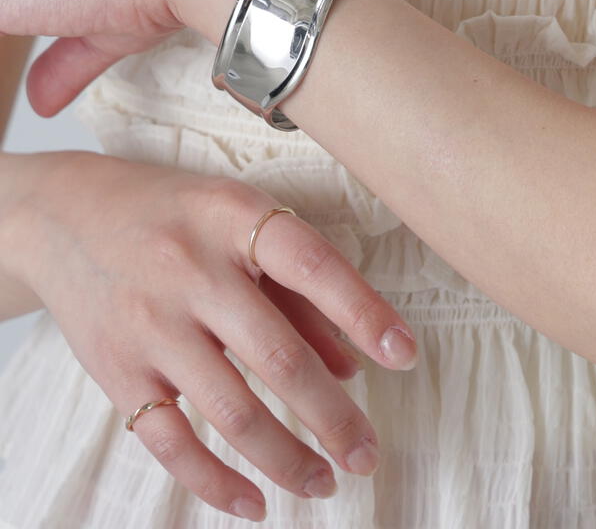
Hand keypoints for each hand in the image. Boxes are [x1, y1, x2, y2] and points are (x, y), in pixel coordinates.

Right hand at [5, 150, 418, 519]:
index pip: (313, 266)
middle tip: (369, 452)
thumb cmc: (176, 216)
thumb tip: (356, 364)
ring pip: (232, 410)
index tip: (406, 355)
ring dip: (286, 457)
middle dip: (331, 416)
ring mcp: (153, 326)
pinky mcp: (118, 373)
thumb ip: (299, 291)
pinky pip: (172, 442)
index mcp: (234, 218)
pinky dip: (217, 482)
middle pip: (277, 356)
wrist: (68, 216)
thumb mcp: (240, 222)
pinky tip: (256, 503)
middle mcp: (193, 272)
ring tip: (326, 481)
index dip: (365, 312)